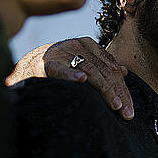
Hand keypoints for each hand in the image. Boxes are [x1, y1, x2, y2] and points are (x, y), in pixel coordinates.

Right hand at [5, 37, 133, 118]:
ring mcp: (63, 53)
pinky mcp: (47, 63)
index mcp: (89, 45)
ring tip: (115, 105)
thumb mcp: (81, 61)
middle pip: (105, 71)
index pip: (111, 68)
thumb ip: (102, 64)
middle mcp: (78, 46)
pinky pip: (61, 70)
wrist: (28, 63)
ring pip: (91, 70)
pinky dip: (72, 74)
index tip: (130, 108)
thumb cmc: (59, 65)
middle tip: (127, 112)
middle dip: (119, 93)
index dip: (123, 88)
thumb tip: (124, 71)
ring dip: (105, 89)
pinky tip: (82, 80)